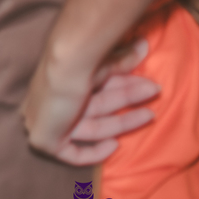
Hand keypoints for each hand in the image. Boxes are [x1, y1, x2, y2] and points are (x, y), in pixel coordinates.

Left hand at [23, 38, 156, 165]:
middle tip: (155, 92)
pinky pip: (73, 154)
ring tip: (151, 114)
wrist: (66, 66)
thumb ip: (122, 60)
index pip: (92, 90)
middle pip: (96, 107)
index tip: (144, 85)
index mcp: (56, 80)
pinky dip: (95, 152)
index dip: (120, 89)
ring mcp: (44, 122)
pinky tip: (115, 144)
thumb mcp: (106, 62)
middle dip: (127, 100)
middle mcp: (49, 102)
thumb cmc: (82, 59)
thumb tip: (143, 44)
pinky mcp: (44, 140)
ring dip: (124, 122)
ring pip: (92, 127)